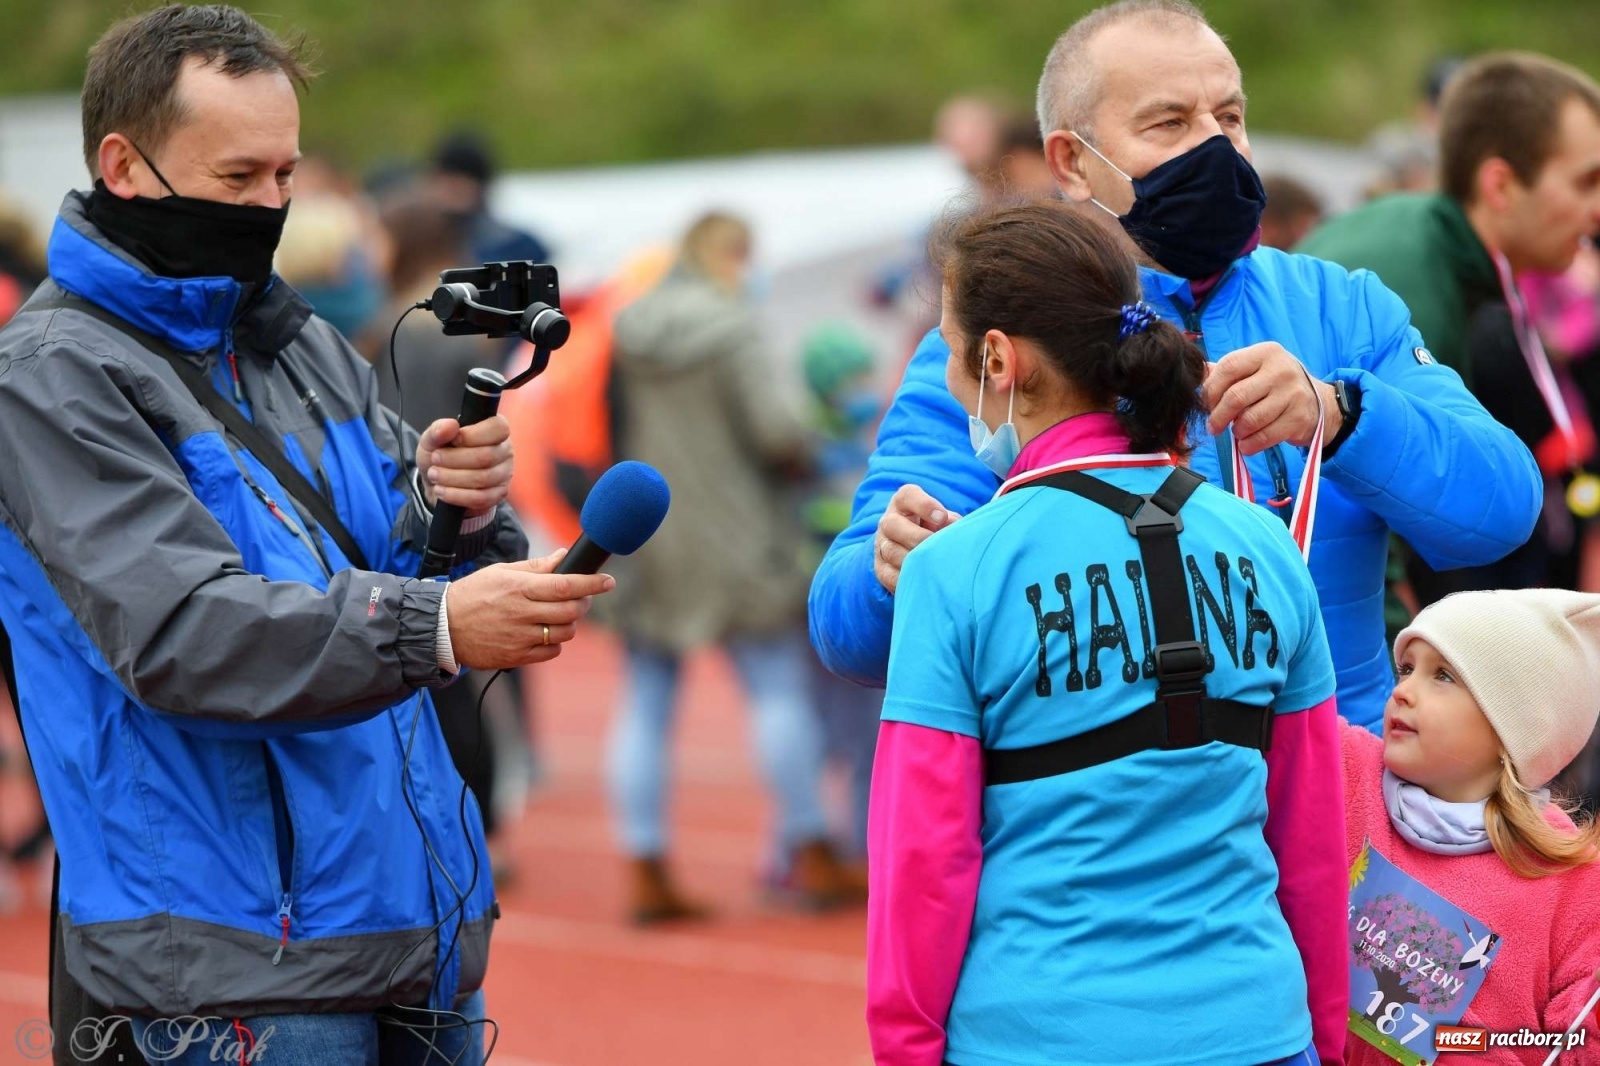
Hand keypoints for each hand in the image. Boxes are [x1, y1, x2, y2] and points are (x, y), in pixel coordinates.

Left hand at [416, 416, 513, 515]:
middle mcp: (505, 451)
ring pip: (482, 478)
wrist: (436, 483)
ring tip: (434, 475)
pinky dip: (456, 495)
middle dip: (454, 459)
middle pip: (486, 456)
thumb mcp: (432, 439)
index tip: (453, 440)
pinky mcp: (498, 495)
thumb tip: (450, 425)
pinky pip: (480, 498)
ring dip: (452, 478)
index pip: (498, 428)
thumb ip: (438, 430)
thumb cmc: (440, 455)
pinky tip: (441, 491)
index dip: (472, 435)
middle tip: (435, 459)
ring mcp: (504, 474)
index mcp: (495, 430)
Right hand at [445, 548, 614, 668]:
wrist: (443, 626)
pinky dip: (555, 643)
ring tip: (560, 615)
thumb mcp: (502, 572)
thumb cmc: (474, 594)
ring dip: (570, 623)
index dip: (591, 584)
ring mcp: (520, 637)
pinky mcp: (516, 656)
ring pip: (564, 633)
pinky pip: (551, 651)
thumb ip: (536, 567)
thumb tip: (563, 556)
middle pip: (570, 611)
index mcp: (519, 588)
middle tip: (581, 598)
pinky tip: (545, 632)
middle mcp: (521, 612)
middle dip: (583, 603)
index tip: (608, 581)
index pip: (565, 585)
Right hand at [874, 485, 957, 594]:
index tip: (942, 517)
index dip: (924, 506)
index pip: (907, 496)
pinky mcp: (881, 569)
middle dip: (917, 537)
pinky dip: (906, 579)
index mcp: (904, 503)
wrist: (915, 550)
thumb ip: (951, 522)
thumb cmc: (936, 530)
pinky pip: (889, 575)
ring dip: (913, 560)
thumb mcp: (945, 520)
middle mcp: (888, 522)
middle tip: (936, 546)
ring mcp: (882, 545)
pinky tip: (924, 580)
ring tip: (934, 566)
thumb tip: (956, 532)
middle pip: (892, 524)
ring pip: (891, 551)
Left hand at [1202, 343, 1341, 455]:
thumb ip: (1225, 371)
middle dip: (1218, 416)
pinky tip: (1246, 444)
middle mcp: (1281, 370)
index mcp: (1266, 352)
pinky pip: (1263, 437)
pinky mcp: (1299, 418)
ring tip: (1237, 431)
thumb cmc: (1274, 385)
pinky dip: (1249, 445)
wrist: (1318, 402)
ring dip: (1236, 432)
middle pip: (1236, 397)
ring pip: (1249, 420)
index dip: (1211, 390)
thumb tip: (1193, 375)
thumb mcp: (1254, 370)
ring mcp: (1293, 394)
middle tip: (1213, 427)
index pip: (1228, 367)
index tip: (1206, 405)